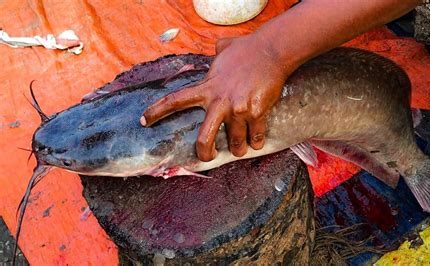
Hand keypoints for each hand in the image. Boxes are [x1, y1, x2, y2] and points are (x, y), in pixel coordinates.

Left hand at [141, 35, 288, 160]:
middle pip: (205, 138)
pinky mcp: (256, 112)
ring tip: (241, 149)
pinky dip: (256, 142)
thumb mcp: (224, 51)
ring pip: (236, 143)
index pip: (175, 101)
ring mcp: (238, 109)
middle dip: (205, 153)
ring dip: (239, 149)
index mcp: (207, 88)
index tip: (143, 121)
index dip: (157, 112)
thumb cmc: (246, 49)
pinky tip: (256, 142)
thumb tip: (218, 48)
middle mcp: (220, 102)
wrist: (271, 51)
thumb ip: (216, 55)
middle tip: (207, 157)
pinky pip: (256, 136)